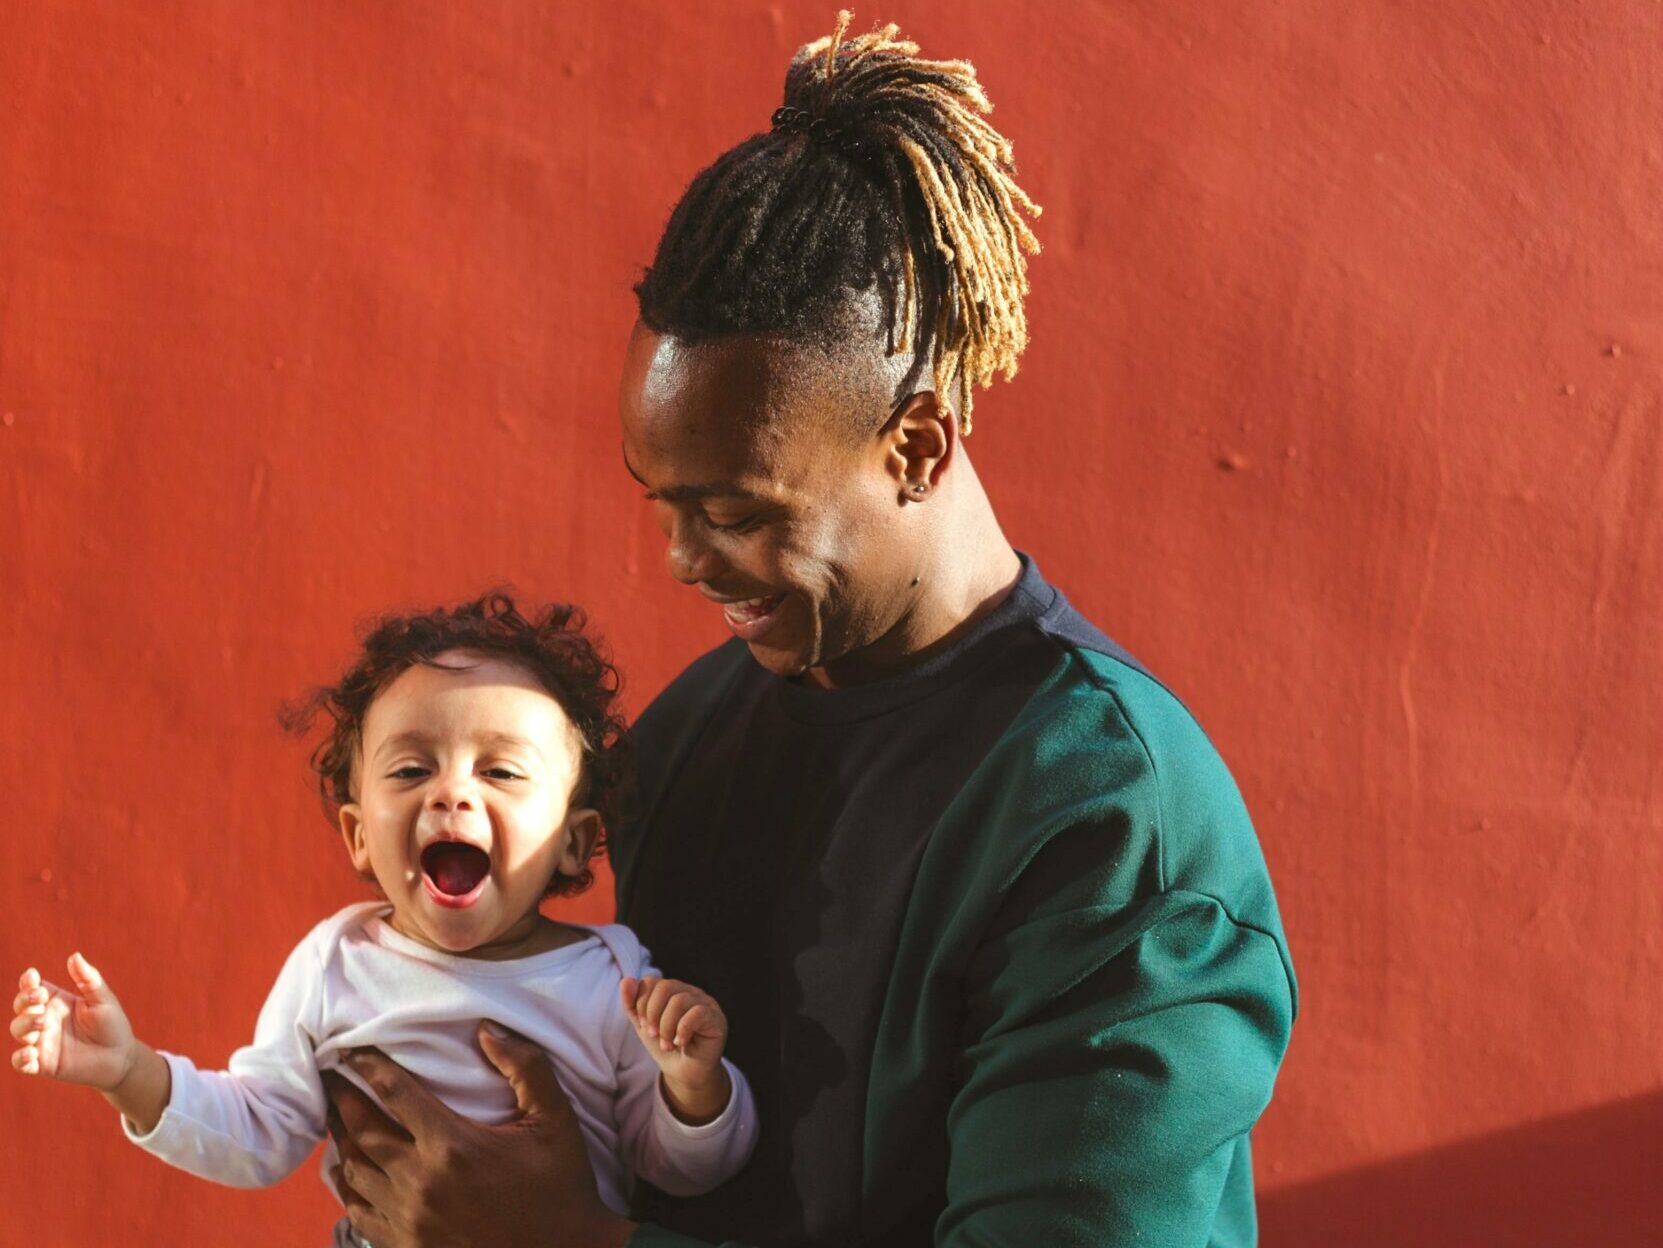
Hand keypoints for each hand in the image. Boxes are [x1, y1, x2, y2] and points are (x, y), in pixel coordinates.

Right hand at [11, 955, 136, 1089]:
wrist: (121, 1057)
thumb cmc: (112, 1024)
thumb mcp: (103, 999)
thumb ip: (88, 979)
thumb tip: (74, 956)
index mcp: (56, 1002)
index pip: (33, 988)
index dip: (27, 982)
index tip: (32, 976)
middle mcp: (44, 1020)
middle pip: (21, 1007)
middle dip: (24, 1000)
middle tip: (39, 999)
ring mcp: (42, 1042)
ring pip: (18, 1030)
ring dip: (25, 1024)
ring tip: (43, 1023)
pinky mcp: (43, 1064)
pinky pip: (21, 1062)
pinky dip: (20, 1058)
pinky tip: (31, 1053)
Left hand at [322, 1025, 635, 1247]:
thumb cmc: (559, 1185)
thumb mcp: (555, 1119)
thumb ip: (526, 1068)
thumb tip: (486, 1030)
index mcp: (453, 1145)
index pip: (395, 1093)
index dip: (368, 1067)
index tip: (350, 1049)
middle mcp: (422, 1182)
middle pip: (361, 1131)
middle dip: (341, 1099)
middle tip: (327, 1076)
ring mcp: (410, 1219)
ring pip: (354, 1172)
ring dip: (340, 1140)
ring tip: (333, 1117)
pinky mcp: (407, 1245)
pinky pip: (359, 1213)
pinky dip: (347, 1188)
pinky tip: (347, 1170)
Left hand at [620, 975, 730, 1123]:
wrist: (684, 1074)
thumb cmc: (667, 1047)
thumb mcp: (644, 1026)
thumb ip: (632, 1004)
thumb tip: (626, 980)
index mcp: (673, 991)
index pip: (652, 981)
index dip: (642, 1003)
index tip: (643, 1026)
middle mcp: (690, 992)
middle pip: (665, 986)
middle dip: (653, 1014)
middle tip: (653, 1035)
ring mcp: (706, 1003)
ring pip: (679, 1000)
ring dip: (666, 1027)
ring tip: (667, 1045)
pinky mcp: (716, 1019)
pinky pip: (697, 1013)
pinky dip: (682, 1030)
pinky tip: (681, 1043)